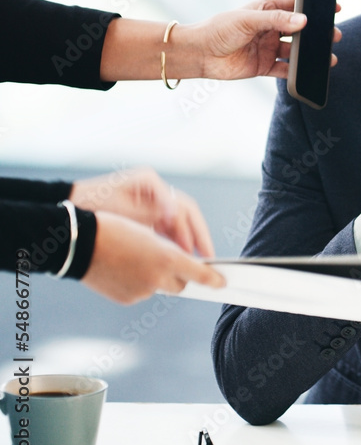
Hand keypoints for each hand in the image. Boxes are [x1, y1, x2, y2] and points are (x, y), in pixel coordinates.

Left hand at [69, 167, 213, 256]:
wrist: (69, 216)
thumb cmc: (91, 207)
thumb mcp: (124, 211)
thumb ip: (153, 214)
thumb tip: (179, 217)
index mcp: (150, 182)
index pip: (182, 205)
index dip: (191, 229)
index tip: (197, 250)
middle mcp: (154, 190)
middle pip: (186, 213)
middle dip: (197, 236)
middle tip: (207, 258)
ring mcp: (152, 201)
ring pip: (180, 222)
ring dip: (189, 241)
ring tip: (198, 261)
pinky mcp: (147, 213)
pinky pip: (168, 228)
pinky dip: (175, 242)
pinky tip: (181, 257)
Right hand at [81, 212, 224, 304]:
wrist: (78, 243)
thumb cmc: (115, 229)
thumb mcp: (148, 234)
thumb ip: (168, 252)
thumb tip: (178, 265)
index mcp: (167, 257)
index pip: (200, 274)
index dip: (213, 279)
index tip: (222, 283)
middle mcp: (158, 278)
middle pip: (181, 284)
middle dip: (180, 276)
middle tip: (171, 264)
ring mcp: (142, 291)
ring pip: (159, 288)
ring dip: (156, 278)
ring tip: (135, 260)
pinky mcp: (128, 299)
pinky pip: (141, 293)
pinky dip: (138, 284)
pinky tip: (123, 269)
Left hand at [192, 0, 342, 79]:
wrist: (200, 54)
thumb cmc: (219, 29)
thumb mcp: (248, 20)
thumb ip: (276, 20)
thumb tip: (303, 21)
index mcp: (266, 11)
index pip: (295, 6)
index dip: (313, 7)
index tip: (333, 7)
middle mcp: (269, 29)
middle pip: (299, 30)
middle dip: (316, 33)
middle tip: (333, 36)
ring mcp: (268, 47)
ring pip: (295, 51)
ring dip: (310, 55)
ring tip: (328, 58)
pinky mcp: (264, 66)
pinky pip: (285, 69)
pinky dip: (297, 72)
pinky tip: (308, 73)